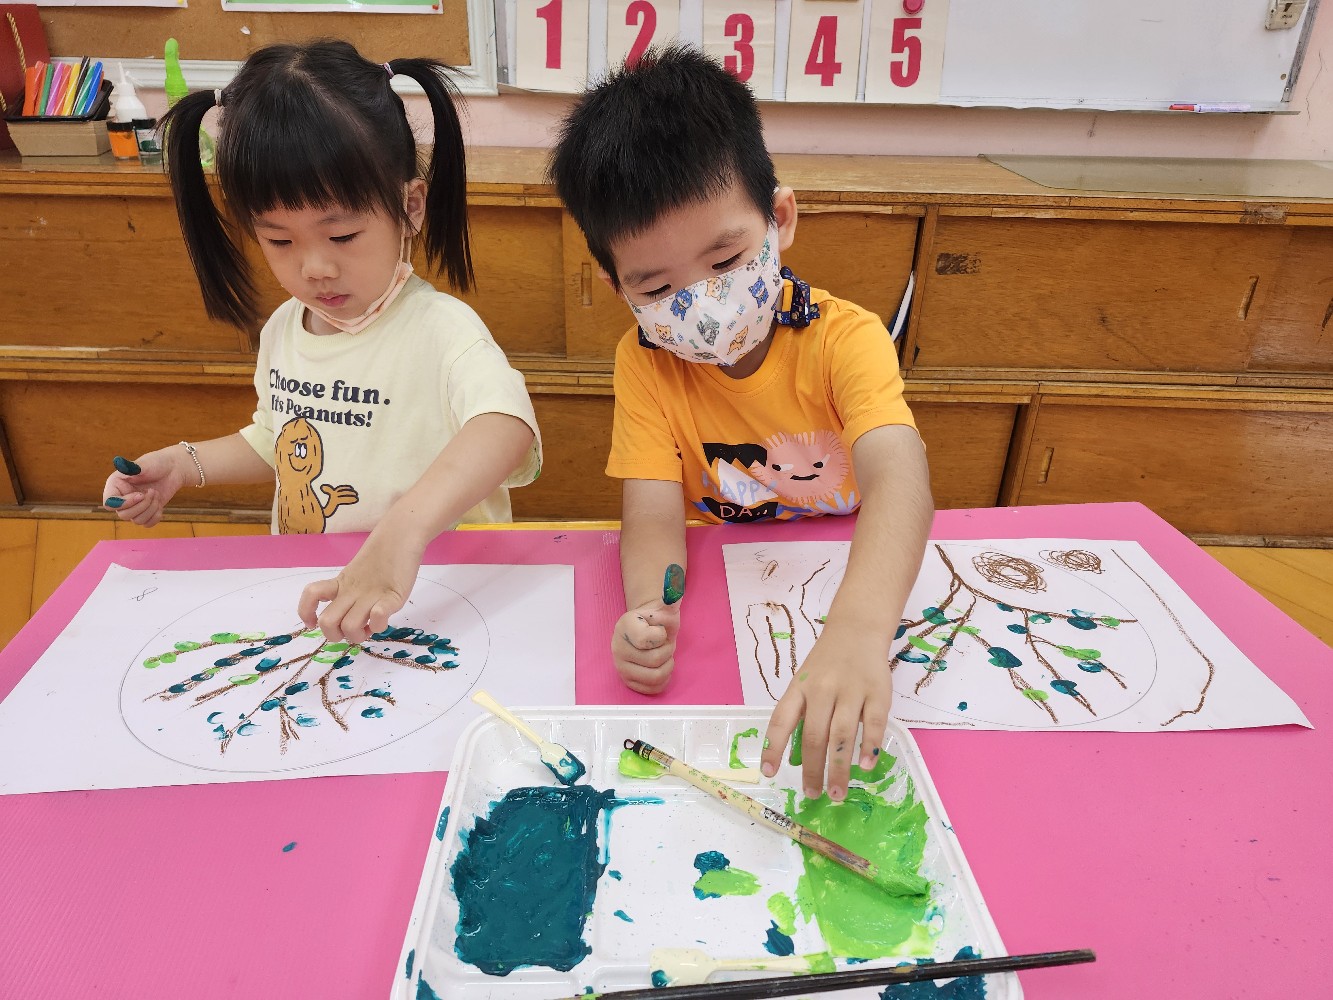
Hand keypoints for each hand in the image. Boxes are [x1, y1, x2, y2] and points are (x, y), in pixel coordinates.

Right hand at [101, 448, 188, 526]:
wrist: (174, 468)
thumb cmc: (157, 463)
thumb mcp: (144, 464)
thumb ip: (131, 467)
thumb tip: (119, 462)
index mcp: (116, 485)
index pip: (109, 504)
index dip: (124, 503)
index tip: (140, 495)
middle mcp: (122, 497)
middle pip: (123, 515)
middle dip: (142, 506)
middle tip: (152, 491)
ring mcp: (134, 506)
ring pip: (137, 520)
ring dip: (151, 509)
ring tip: (156, 493)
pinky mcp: (147, 512)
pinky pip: (147, 524)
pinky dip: (155, 517)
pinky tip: (160, 504)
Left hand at [297, 532, 423, 643]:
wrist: (401, 536)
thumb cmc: (381, 558)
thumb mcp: (356, 575)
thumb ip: (348, 594)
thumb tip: (341, 619)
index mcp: (340, 584)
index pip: (311, 595)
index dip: (305, 612)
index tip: (312, 623)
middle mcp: (351, 592)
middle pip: (327, 622)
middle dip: (336, 635)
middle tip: (351, 630)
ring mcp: (371, 595)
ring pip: (349, 626)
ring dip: (358, 635)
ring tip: (369, 627)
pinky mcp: (393, 597)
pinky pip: (378, 616)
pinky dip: (377, 625)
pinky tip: (381, 620)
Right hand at [611, 598, 680, 694]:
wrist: (648, 632)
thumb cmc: (658, 620)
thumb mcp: (665, 607)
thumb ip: (671, 593)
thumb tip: (675, 574)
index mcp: (624, 625)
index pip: (648, 639)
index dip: (661, 635)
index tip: (658, 629)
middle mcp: (617, 647)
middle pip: (655, 660)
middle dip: (667, 650)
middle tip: (664, 643)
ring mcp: (620, 666)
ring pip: (656, 676)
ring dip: (667, 665)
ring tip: (662, 654)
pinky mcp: (628, 681)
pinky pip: (653, 688)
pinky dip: (664, 678)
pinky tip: (660, 667)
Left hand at [759, 620, 892, 801]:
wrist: (857, 630)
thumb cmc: (827, 663)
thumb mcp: (805, 682)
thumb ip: (801, 714)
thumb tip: (797, 759)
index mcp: (799, 688)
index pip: (780, 720)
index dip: (773, 747)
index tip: (768, 772)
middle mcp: (822, 689)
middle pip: (814, 736)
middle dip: (813, 770)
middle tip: (813, 794)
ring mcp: (851, 690)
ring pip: (842, 735)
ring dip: (839, 768)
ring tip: (837, 793)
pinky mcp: (877, 692)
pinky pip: (873, 723)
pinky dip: (869, 746)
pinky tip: (866, 766)